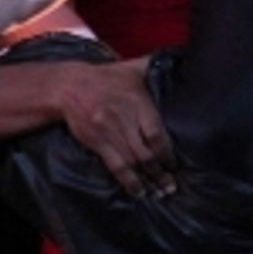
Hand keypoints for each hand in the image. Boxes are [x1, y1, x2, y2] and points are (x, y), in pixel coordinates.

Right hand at [57, 57, 175, 197]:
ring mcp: (109, 132)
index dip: (167, 153)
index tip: (175, 164)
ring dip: (148, 180)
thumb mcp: (132, 68)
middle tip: (172, 187)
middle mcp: (124, 118)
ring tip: (160, 193)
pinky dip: (128, 182)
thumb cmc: (106, 78)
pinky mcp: (97, 142)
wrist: (69, 86)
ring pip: (133, 162)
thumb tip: (183, 60)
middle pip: (146, 152)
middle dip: (161, 172)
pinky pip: (116, 166)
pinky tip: (138, 192)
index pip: (156, 133)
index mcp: (137, 101)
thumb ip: (155, 67)